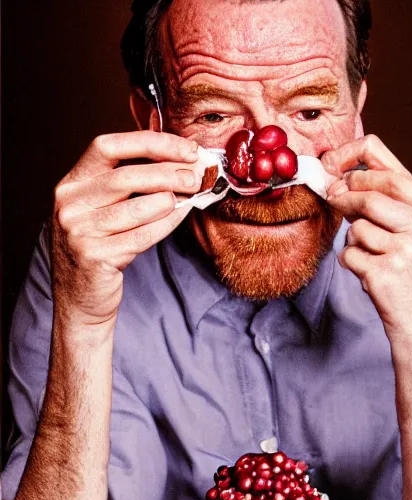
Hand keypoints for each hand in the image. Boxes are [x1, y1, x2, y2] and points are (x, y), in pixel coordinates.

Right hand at [52, 131, 202, 326]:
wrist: (80, 299)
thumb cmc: (100, 249)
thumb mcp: (103, 210)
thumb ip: (129, 185)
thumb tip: (179, 162)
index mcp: (72, 184)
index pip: (108, 146)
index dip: (150, 143)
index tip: (184, 149)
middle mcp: (69, 204)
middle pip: (124, 177)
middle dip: (167, 172)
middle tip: (196, 175)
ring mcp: (78, 231)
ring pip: (135, 208)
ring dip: (169, 199)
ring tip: (190, 196)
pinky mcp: (94, 257)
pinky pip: (141, 236)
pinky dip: (166, 224)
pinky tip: (181, 216)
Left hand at [322, 135, 411, 349]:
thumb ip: (395, 203)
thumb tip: (344, 179)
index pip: (390, 171)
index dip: (354, 163)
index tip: (333, 166)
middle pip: (369, 195)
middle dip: (345, 197)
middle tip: (333, 201)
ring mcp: (406, 249)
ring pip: (357, 227)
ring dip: (353, 240)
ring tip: (369, 255)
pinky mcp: (385, 273)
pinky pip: (349, 254)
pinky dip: (351, 262)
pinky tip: (367, 274)